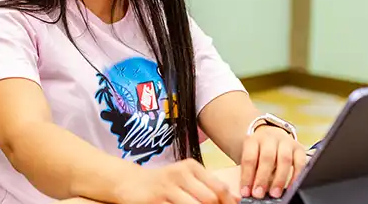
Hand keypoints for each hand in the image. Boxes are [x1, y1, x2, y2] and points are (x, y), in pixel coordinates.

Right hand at [114, 159, 238, 203]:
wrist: (131, 183)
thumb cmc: (165, 182)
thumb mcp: (186, 178)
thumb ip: (209, 186)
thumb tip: (236, 199)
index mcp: (191, 167)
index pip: (219, 187)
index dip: (228, 202)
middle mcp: (180, 174)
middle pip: (210, 199)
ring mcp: (167, 187)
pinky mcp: (156, 200)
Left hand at [240, 126, 306, 199]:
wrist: (272, 135)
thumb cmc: (260, 151)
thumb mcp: (251, 157)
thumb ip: (251, 171)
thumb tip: (250, 191)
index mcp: (253, 140)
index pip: (249, 158)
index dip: (247, 176)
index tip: (246, 192)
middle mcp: (269, 138)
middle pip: (267, 157)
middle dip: (262, 178)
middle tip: (259, 194)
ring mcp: (286, 142)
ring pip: (284, 159)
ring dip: (279, 179)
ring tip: (275, 194)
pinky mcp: (299, 148)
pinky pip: (300, 162)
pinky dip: (296, 176)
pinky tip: (291, 187)